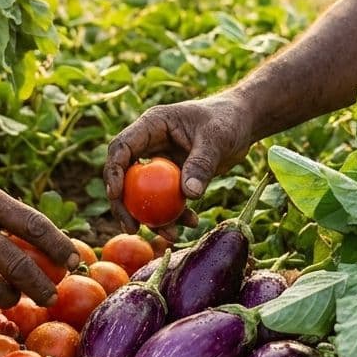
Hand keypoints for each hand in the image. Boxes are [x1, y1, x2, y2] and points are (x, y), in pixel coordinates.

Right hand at [105, 93, 253, 238]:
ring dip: (153, 217)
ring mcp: (159, 163)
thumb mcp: (216, 138)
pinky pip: (166, 200)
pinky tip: (192, 223)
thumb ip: (201, 163)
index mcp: (151, 125)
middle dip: (125, 204)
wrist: (242, 124)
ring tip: (172, 235)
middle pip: (125, 176)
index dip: (113, 171)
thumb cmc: (228, 120)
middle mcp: (149, 144)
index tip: (116, 195)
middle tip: (132, 228)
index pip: (121, 147)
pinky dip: (175, 215)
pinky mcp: (172, 178)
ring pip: (144, 194)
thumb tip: (189, 194)